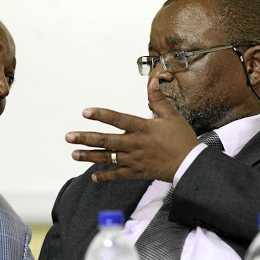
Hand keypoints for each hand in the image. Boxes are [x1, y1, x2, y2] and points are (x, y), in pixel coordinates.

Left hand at [65, 78, 198, 182]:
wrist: (191, 165)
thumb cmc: (182, 139)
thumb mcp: (172, 116)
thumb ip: (158, 100)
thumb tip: (152, 83)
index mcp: (142, 127)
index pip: (118, 119)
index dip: (101, 115)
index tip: (86, 112)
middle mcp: (135, 144)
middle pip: (106, 141)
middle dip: (85, 138)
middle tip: (69, 137)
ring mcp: (134, 159)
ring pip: (108, 158)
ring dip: (89, 156)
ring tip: (73, 154)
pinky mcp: (137, 172)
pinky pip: (118, 175)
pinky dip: (105, 176)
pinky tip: (93, 177)